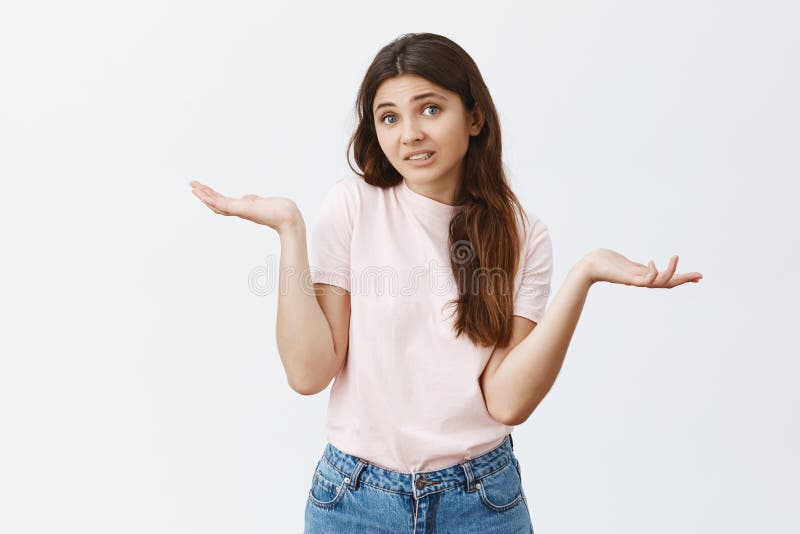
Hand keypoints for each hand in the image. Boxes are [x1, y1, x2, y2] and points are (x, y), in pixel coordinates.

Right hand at [189, 180, 302, 232]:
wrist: (287, 216)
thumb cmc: (279, 210)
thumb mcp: (262, 202)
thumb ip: (252, 200)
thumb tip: (246, 197)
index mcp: (242, 208)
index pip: (223, 202)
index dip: (212, 196)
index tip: (203, 189)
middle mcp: (239, 210)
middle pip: (216, 204)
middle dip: (203, 194)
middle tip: (192, 185)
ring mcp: (239, 211)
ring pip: (216, 204)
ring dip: (203, 195)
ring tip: (192, 187)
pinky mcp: (241, 209)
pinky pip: (223, 205)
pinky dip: (211, 199)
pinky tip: (203, 194)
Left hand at [583, 248, 702, 287]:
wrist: (590, 265)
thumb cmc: (607, 263)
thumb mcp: (629, 265)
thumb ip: (638, 269)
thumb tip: (646, 268)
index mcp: (644, 277)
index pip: (668, 280)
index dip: (682, 278)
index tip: (698, 277)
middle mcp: (642, 281)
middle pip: (668, 283)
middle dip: (684, 279)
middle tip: (700, 275)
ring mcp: (636, 280)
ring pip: (659, 282)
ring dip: (670, 272)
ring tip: (675, 257)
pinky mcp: (628, 279)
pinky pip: (645, 280)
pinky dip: (652, 273)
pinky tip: (652, 262)